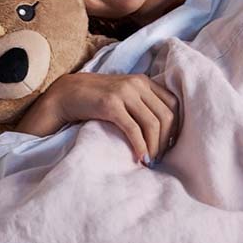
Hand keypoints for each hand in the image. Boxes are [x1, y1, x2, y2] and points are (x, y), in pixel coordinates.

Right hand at [19, 72, 179, 165]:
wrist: (67, 94)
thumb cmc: (97, 99)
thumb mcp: (124, 95)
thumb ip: (142, 104)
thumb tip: (164, 132)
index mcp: (144, 81)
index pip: (173, 104)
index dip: (176, 126)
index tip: (170, 144)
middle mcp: (137, 84)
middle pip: (166, 115)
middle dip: (166, 140)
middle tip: (160, 157)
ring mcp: (124, 93)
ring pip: (152, 123)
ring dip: (154, 146)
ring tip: (151, 160)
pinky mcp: (111, 105)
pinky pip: (133, 129)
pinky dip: (140, 146)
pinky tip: (140, 157)